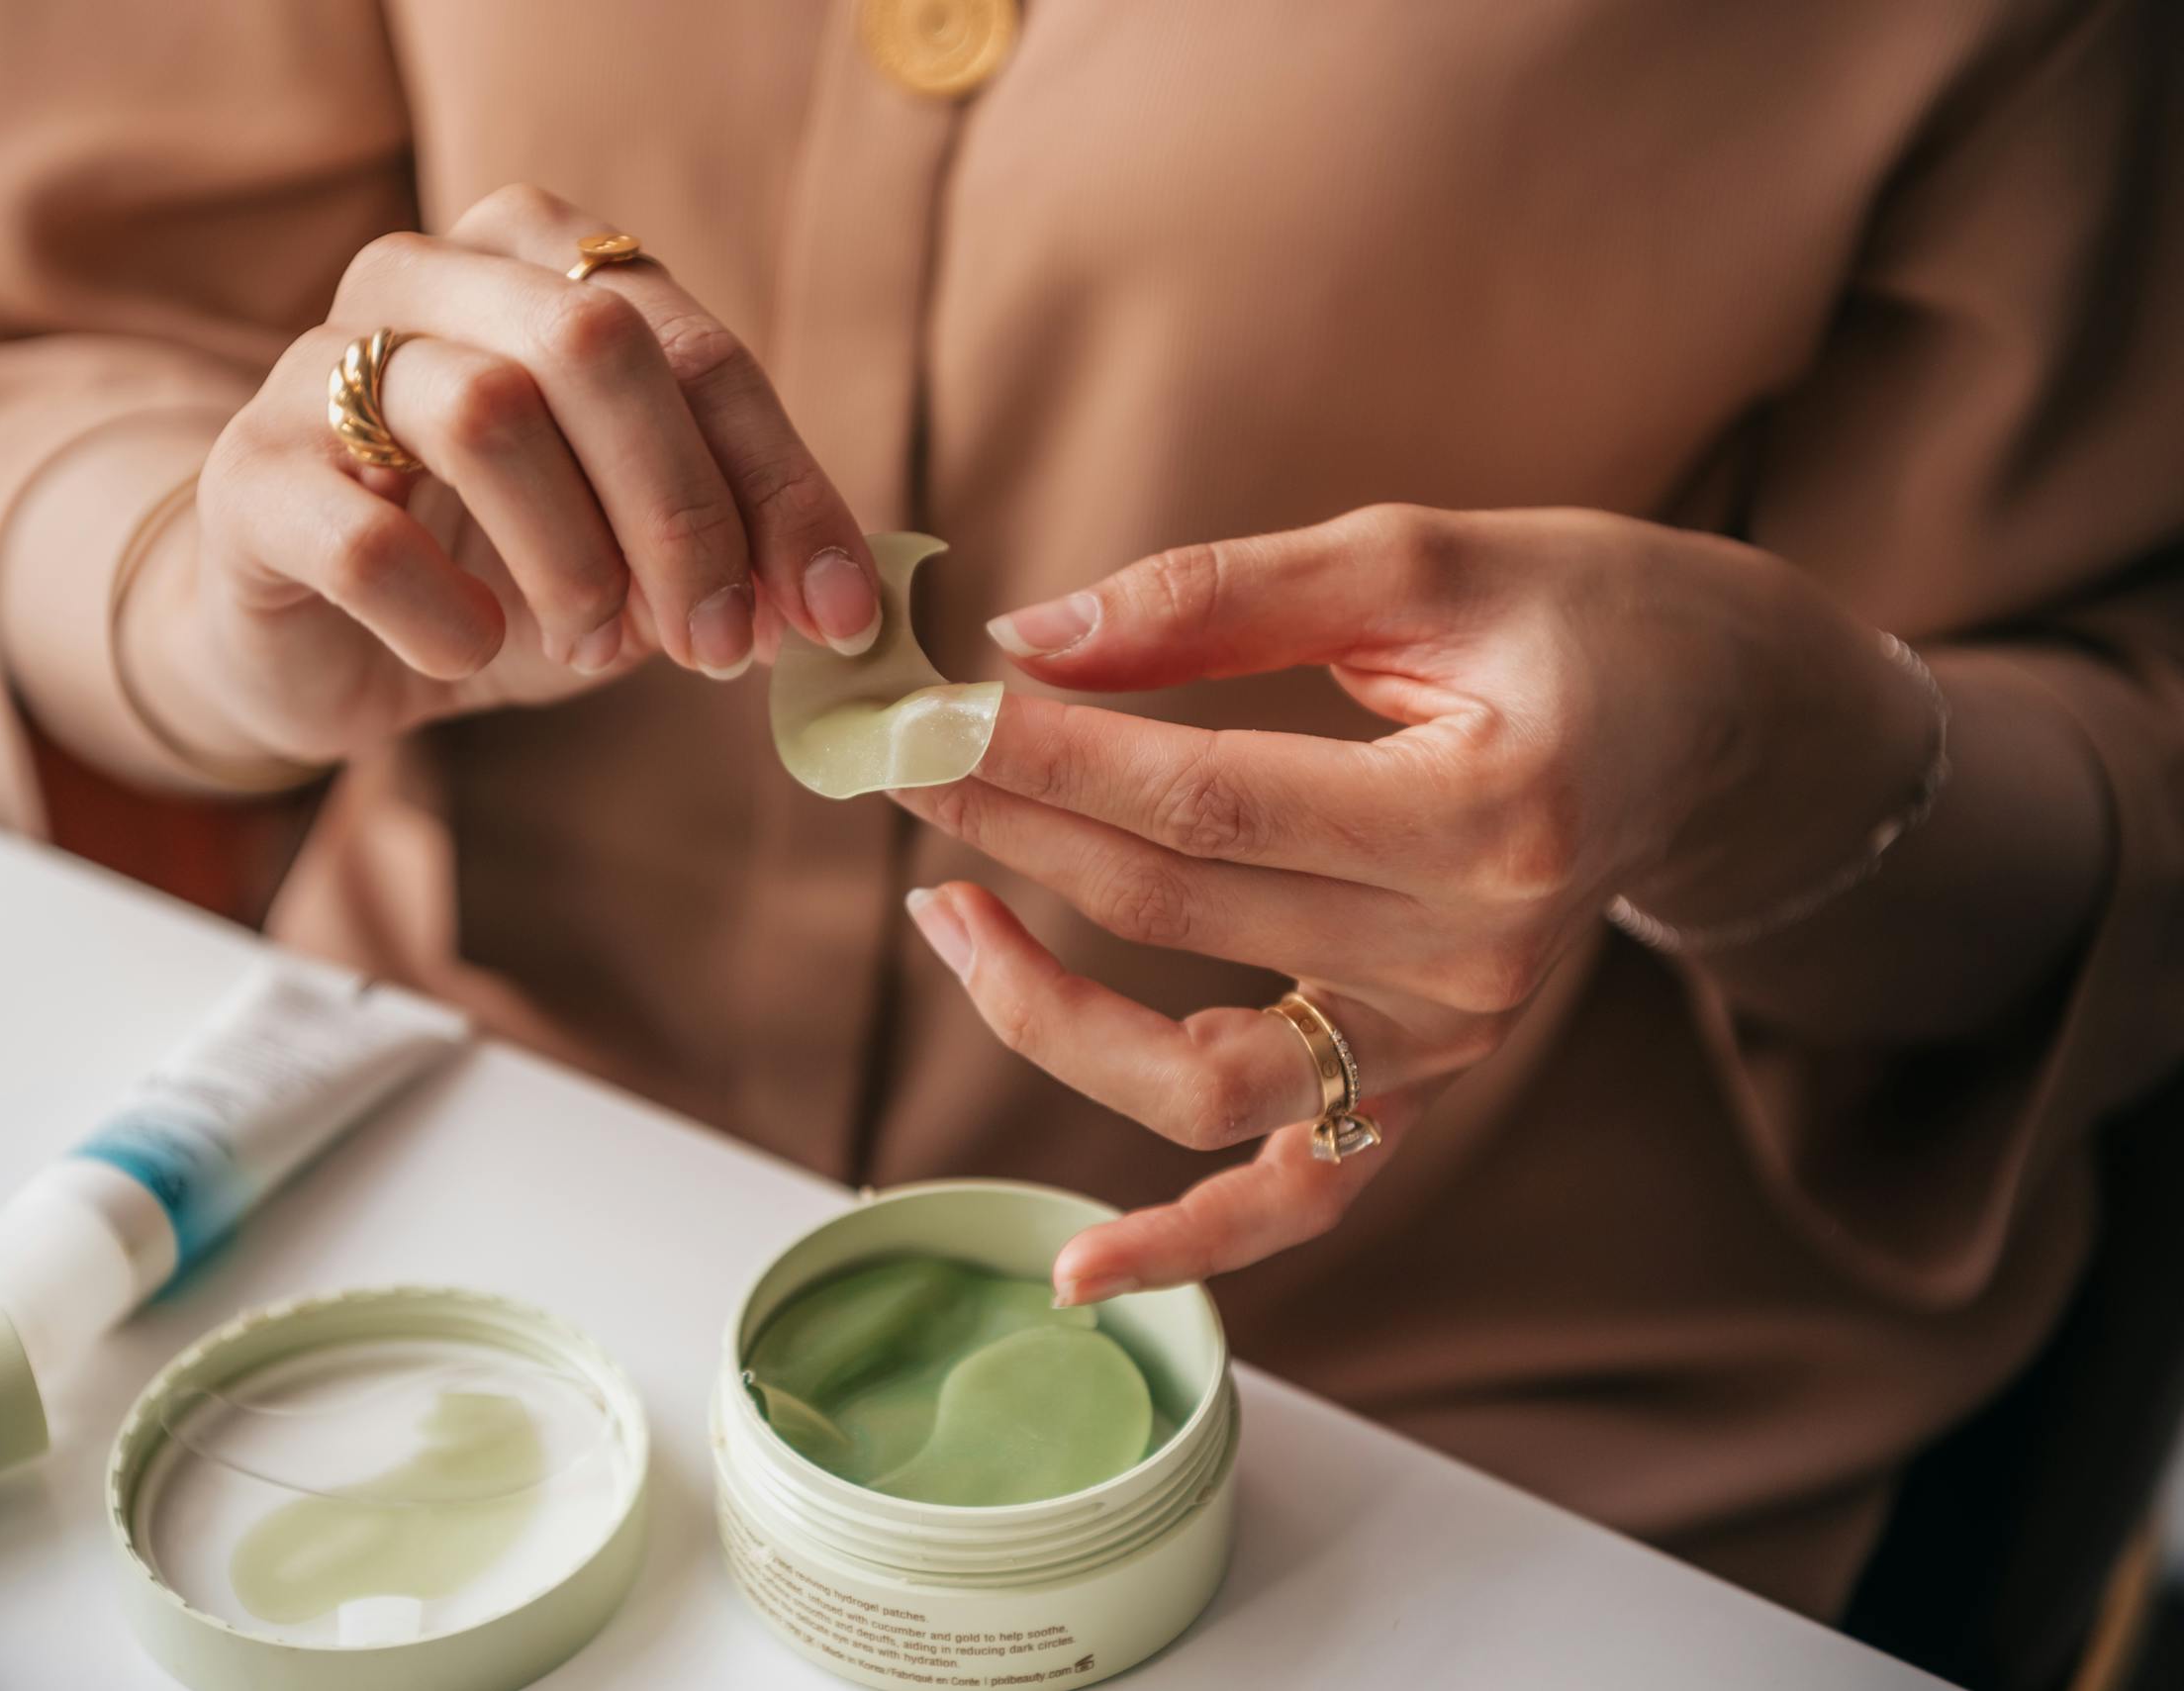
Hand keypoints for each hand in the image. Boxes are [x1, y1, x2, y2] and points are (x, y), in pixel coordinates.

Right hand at [132, 184, 882, 767]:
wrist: (317, 638)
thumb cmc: (499, 568)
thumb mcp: (638, 549)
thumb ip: (735, 545)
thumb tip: (847, 604)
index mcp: (541, 260)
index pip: (697, 349)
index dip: (781, 488)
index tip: (838, 616)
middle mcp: (427, 277)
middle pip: (595, 346)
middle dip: (686, 515)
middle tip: (720, 648)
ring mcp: (317, 364)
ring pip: (486, 414)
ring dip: (575, 563)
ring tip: (596, 648)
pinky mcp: (248, 477)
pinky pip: (365, 538)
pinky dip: (449, 616)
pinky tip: (470, 651)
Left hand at [893, 504, 1935, 1302]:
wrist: (1708, 721)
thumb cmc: (1573, 614)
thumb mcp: (1413, 558)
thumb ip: (1218, 597)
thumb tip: (1028, 640)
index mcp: (1489, 811)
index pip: (1206, 804)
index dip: (1044, 759)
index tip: (922, 711)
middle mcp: (1474, 959)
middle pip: (1177, 915)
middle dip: (1010, 828)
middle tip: (893, 756)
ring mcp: (1449, 1047)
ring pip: (1201, 1081)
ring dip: (1041, 1010)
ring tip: (938, 909)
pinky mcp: (1423, 1088)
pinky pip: (1297, 1196)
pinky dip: (1187, 1243)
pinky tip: (1074, 1268)